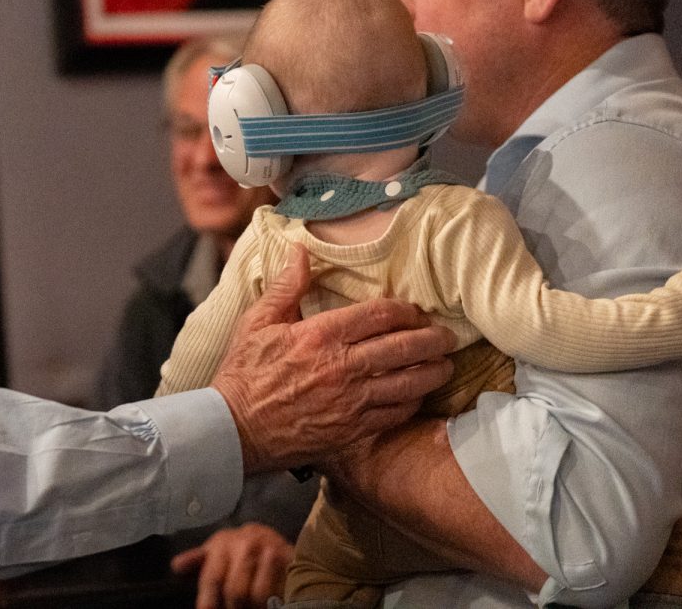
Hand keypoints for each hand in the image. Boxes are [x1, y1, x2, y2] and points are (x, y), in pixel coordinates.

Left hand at [171, 523, 292, 608]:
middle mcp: (245, 546)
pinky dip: (273, 601)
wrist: (267, 533)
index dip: (208, 603)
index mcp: (222, 545)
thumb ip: (196, 560)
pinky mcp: (288, 559)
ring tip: (250, 608)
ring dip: (253, 607)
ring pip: (258, 595)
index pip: (212, 579)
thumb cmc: (234, 547)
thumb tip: (176, 567)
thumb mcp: (214, 549)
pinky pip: (280, 591)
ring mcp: (269, 551)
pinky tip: (269, 604)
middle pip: (235, 592)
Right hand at [211, 245, 455, 473]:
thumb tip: (300, 250)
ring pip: (409, 383)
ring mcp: (351, 402)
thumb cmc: (244, 373)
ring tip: (445, 365)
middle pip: (405, 347)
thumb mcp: (257, 321)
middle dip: (433, 339)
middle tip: (446, 336)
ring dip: (433, 372)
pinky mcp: (352, 431)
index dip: (406, 310)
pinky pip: (395, 414)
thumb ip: (286, 286)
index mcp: (321, 335)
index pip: (380, 315)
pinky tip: (418, 396)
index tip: (415, 311)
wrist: (235, 429)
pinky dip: (413, 403)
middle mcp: (342, 367)